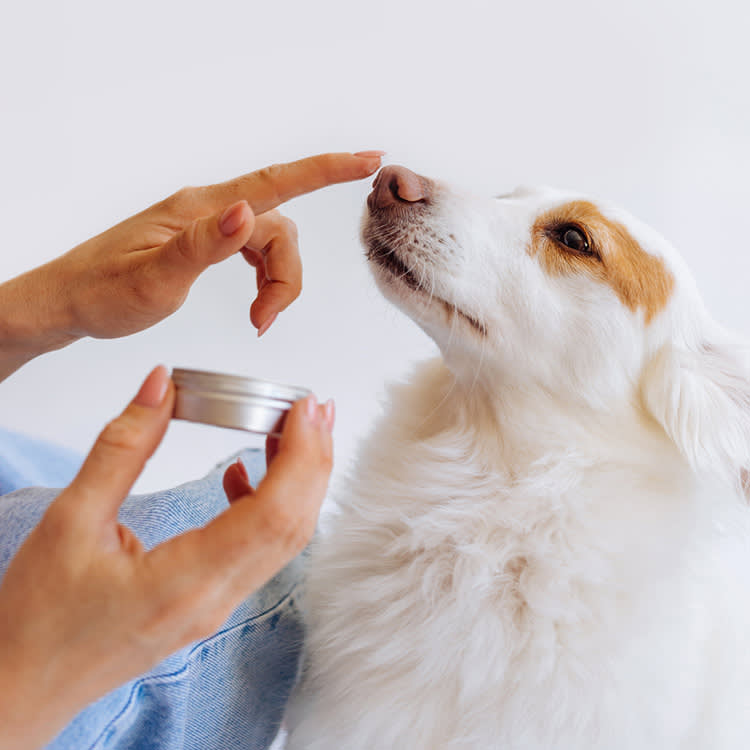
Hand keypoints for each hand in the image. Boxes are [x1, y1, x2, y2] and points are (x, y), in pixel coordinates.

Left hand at [0, 151, 382, 379]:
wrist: (70, 300)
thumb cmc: (105, 291)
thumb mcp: (154, 277)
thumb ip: (204, 244)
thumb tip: (247, 210)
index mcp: (201, 209)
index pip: (275, 182)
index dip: (326, 170)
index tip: (369, 160)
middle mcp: (210, 209)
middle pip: (280, 229)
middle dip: (288, 276)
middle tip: (264, 321)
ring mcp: (209, 225)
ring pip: (271, 243)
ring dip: (278, 282)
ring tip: (258, 319)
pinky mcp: (206, 242)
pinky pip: (255, 252)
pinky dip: (265, 279)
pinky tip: (255, 303)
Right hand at [0, 366, 333, 749]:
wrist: (23, 684)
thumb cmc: (38, 615)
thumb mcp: (71, 519)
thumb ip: (123, 447)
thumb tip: (160, 385)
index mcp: (187, 581)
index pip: (272, 515)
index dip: (301, 456)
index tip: (307, 408)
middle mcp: (215, 599)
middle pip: (293, 525)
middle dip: (314, 461)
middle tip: (315, 407)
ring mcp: (218, 606)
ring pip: (282, 539)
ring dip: (297, 481)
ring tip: (292, 429)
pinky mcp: (210, 602)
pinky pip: (257, 549)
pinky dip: (265, 505)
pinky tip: (241, 473)